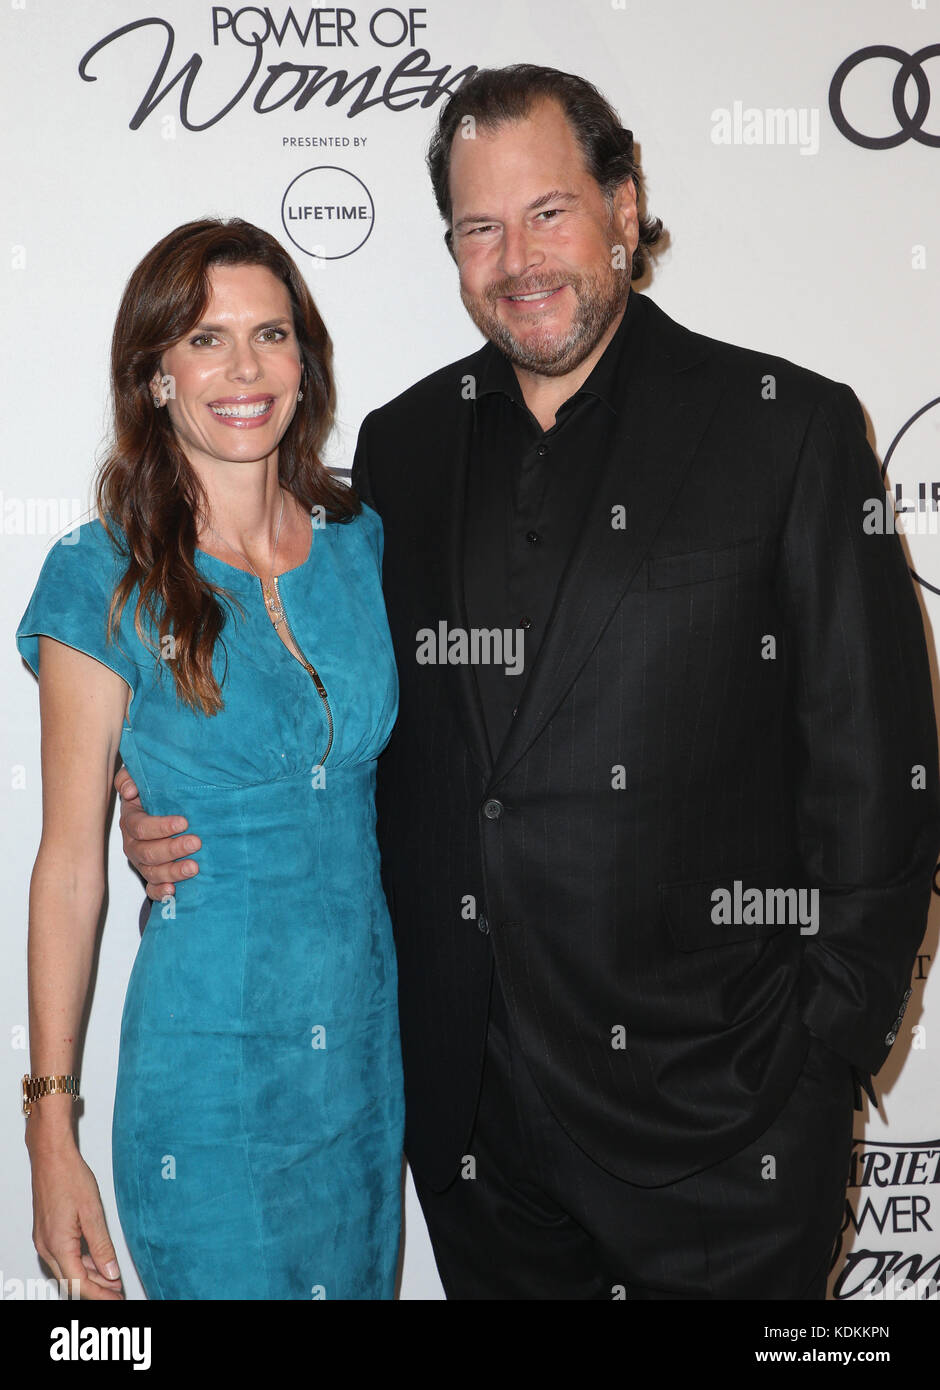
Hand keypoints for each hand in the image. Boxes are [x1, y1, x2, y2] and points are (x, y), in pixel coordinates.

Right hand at [27, 1132, 123, 1299]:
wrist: (51, 1157)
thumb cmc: (69, 1177)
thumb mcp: (92, 1212)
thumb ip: (102, 1245)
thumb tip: (111, 1272)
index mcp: (58, 1245)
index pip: (80, 1284)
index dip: (100, 1295)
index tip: (117, 1299)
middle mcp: (47, 1247)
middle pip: (72, 1281)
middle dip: (96, 1290)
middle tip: (118, 1292)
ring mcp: (45, 1241)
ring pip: (68, 1269)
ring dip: (90, 1277)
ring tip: (112, 1280)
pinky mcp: (48, 1233)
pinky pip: (65, 1257)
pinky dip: (82, 1262)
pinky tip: (98, 1262)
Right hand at [114, 765, 199, 902]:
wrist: (163, 810)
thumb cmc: (155, 794)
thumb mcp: (142, 780)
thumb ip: (129, 779)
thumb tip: (131, 790)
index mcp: (131, 821)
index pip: (140, 827)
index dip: (161, 826)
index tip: (184, 822)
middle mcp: (133, 845)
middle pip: (147, 852)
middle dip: (172, 849)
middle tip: (196, 842)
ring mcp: (141, 863)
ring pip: (152, 872)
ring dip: (172, 872)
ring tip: (194, 867)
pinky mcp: (151, 877)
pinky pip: (151, 889)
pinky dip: (160, 892)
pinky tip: (173, 891)